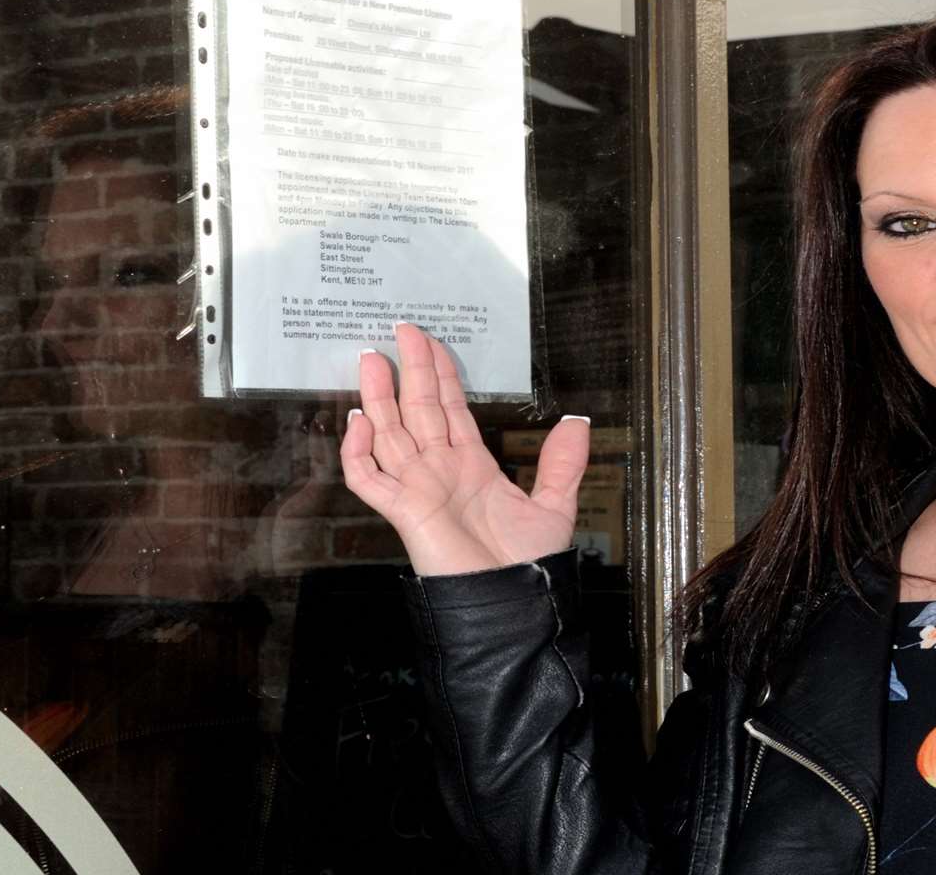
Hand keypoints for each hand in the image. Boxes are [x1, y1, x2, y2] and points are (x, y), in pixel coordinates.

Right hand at [340, 322, 588, 574]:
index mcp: (472, 466)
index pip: (451, 409)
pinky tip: (359, 422)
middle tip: (401, 331)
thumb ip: (562, 464)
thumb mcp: (554, 505)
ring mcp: (418, 489)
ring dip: (379, 398)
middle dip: (410, 371)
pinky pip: (369, 478)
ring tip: (372, 359)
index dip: (442, 375)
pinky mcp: (404, 512)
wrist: (513, 603)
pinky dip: (358, 452)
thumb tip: (576, 423)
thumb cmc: (528, 563)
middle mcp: (440, 471)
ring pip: (389, 434)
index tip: (433, 342)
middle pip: (418, 410)